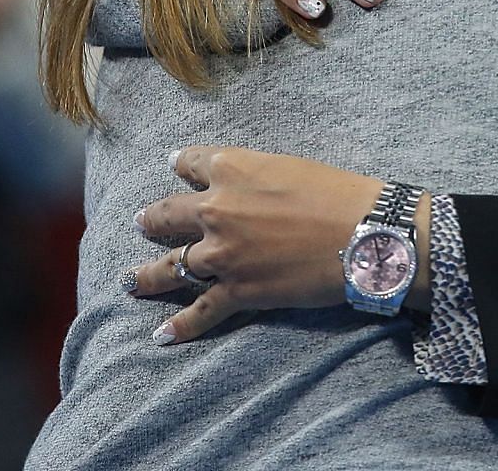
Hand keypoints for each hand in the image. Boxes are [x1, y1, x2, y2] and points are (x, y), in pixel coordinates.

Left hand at [125, 145, 429, 344]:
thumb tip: (248, 184)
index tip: (175, 166)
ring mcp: (222, 254)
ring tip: (132, 280)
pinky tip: (161, 336)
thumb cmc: (341, 193)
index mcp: (232, 168)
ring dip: (148, 275)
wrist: (365, 234)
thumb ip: (257, 173)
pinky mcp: (237, 291)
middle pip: (168, 214)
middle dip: (152, 220)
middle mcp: (216, 208)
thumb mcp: (291, 166)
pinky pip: (200, 311)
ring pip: (171, 266)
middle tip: (143, 223)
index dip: (181, 164)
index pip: (191, 162)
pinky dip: (180, 327)